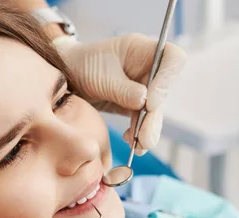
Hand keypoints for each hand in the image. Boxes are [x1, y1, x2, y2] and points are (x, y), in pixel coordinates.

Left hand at [56, 34, 185, 154]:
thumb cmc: (81, 67)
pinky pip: (142, 119)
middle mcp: (147, 67)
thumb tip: (145, 102)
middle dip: (155, 117)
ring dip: (148, 129)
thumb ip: (122, 89)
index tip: (151, 103)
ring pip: (155, 110)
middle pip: (164, 91)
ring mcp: (142, 86)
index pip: (173, 58)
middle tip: (145, 138)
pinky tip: (131, 141)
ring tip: (140, 146)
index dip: (167, 80)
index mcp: (141, 49)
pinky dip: (138, 132)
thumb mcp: (99, 76)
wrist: (65, 78)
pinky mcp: (133, 104)